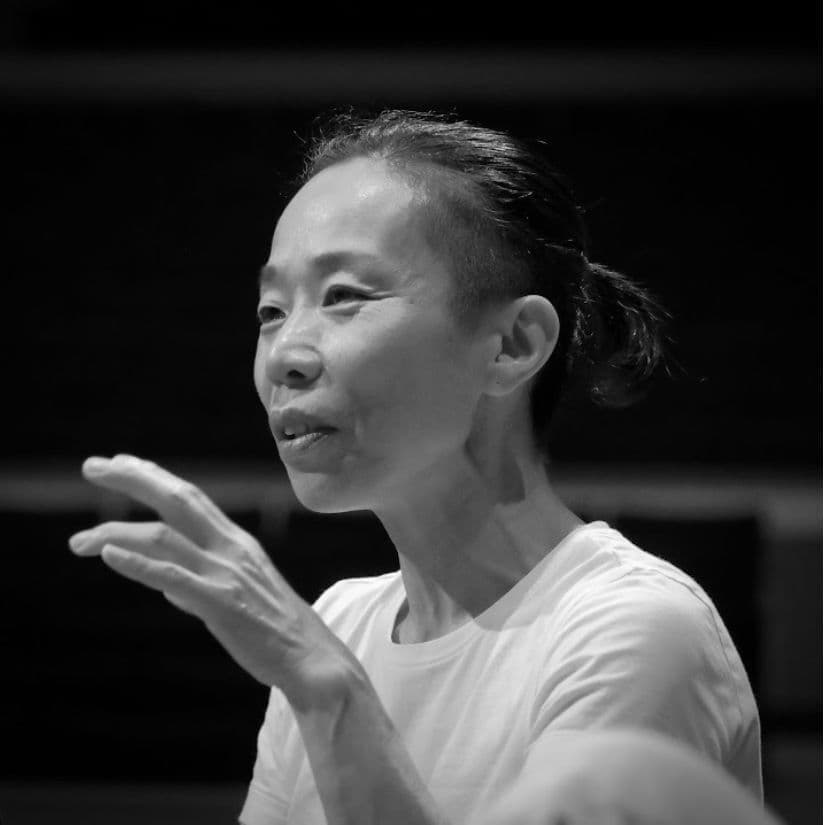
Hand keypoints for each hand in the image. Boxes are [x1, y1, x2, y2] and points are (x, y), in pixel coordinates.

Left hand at [68, 454, 354, 701]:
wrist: (310, 655)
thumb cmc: (274, 628)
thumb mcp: (238, 594)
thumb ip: (199, 584)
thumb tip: (167, 586)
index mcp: (236, 541)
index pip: (191, 496)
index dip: (154, 476)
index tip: (122, 461)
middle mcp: (230, 547)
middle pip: (177, 498)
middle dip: (133, 478)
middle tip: (92, 465)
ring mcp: (225, 573)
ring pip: (165, 536)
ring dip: (115, 531)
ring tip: (77, 540)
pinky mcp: (221, 603)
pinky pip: (172, 577)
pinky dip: (137, 562)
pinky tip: (107, 554)